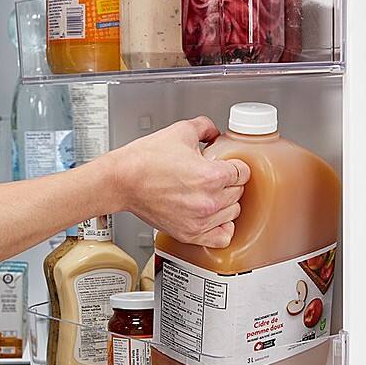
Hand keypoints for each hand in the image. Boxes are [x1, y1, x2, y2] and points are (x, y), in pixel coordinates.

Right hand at [108, 117, 250, 247]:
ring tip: (210, 195)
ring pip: (233, 213)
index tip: (226, 166)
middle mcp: (209, 201)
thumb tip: (214, 133)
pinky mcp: (189, 234)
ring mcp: (200, 220)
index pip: (243, 172)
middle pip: (239, 192)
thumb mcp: (180, 131)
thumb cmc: (144, 160)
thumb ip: (205, 127)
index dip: (234, 165)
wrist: (121, 181)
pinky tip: (212, 217)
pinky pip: (222, 237)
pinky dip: (221, 227)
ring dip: (225, 203)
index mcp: (211, 175)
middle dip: (229, 183)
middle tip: (213, 178)